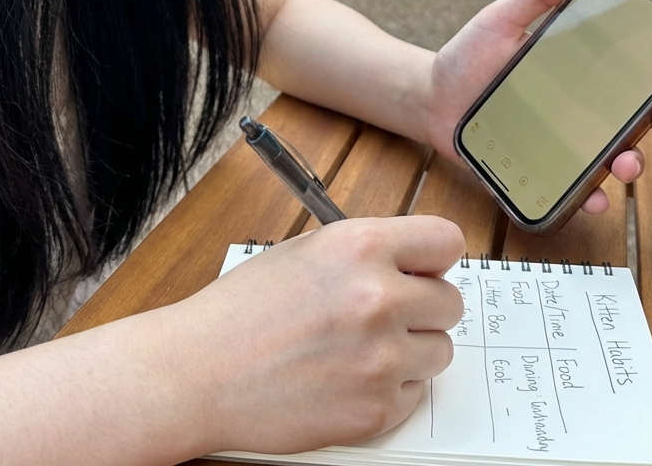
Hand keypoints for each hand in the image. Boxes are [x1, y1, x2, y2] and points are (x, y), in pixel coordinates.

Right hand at [181, 216, 463, 454]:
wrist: (200, 370)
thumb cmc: (244, 308)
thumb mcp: (308, 250)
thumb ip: (369, 252)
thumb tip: (418, 263)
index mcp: (361, 247)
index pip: (447, 242)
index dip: (435, 257)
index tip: (424, 268)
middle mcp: (378, 298)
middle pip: (451, 301)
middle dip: (423, 307)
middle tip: (385, 313)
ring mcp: (380, 358)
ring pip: (440, 350)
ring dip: (411, 349)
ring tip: (361, 347)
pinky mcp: (376, 409)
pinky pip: (414, 393)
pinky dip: (389, 387)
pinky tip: (347, 376)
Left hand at [421, 0, 651, 213]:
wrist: (431, 96)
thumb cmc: (469, 55)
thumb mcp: (501, 18)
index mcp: (577, 70)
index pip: (632, 74)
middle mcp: (578, 108)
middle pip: (633, 118)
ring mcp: (562, 141)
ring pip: (610, 156)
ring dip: (628, 164)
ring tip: (625, 165)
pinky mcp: (538, 169)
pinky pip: (569, 187)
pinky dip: (586, 195)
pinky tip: (592, 197)